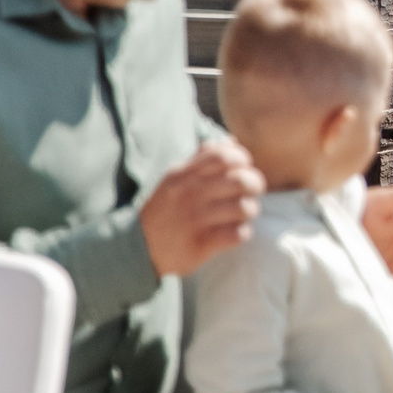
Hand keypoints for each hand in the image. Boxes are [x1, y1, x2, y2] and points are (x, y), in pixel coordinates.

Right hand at [138, 140, 264, 277]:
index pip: (224, 155)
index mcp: (182, 175)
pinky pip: (238, 234)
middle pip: (241, 180)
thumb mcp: (174, 179)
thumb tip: (232, 142)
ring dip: (249, 211)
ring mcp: (194, 221)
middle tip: (250, 193)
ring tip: (240, 215)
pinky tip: (232, 232)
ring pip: (244, 208)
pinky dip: (241, 233)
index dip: (242, 159)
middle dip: (255, 185)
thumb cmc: (164, 211)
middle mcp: (188, 195)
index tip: (242, 170)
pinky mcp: (200, 245)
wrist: (138, 251)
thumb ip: (202, 159)